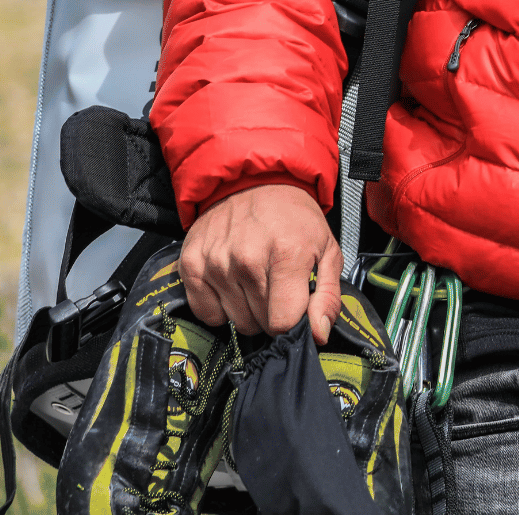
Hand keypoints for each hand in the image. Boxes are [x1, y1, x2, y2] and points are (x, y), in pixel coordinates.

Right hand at [180, 184, 341, 343]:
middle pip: (260, 324)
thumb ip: (327, 297)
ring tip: (257, 280)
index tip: (295, 307)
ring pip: (236, 321)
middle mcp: (247, 260)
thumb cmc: (294, 220)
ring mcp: (216, 263)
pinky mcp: (191, 266)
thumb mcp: (327, 251)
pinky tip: (233, 285)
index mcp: (286, 255)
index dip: (292, 323)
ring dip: (248, 310)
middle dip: (272, 313)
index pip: (283, 322)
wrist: (254, 183)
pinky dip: (221, 307)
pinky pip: (207, 314)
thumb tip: (318, 335)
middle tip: (277, 286)